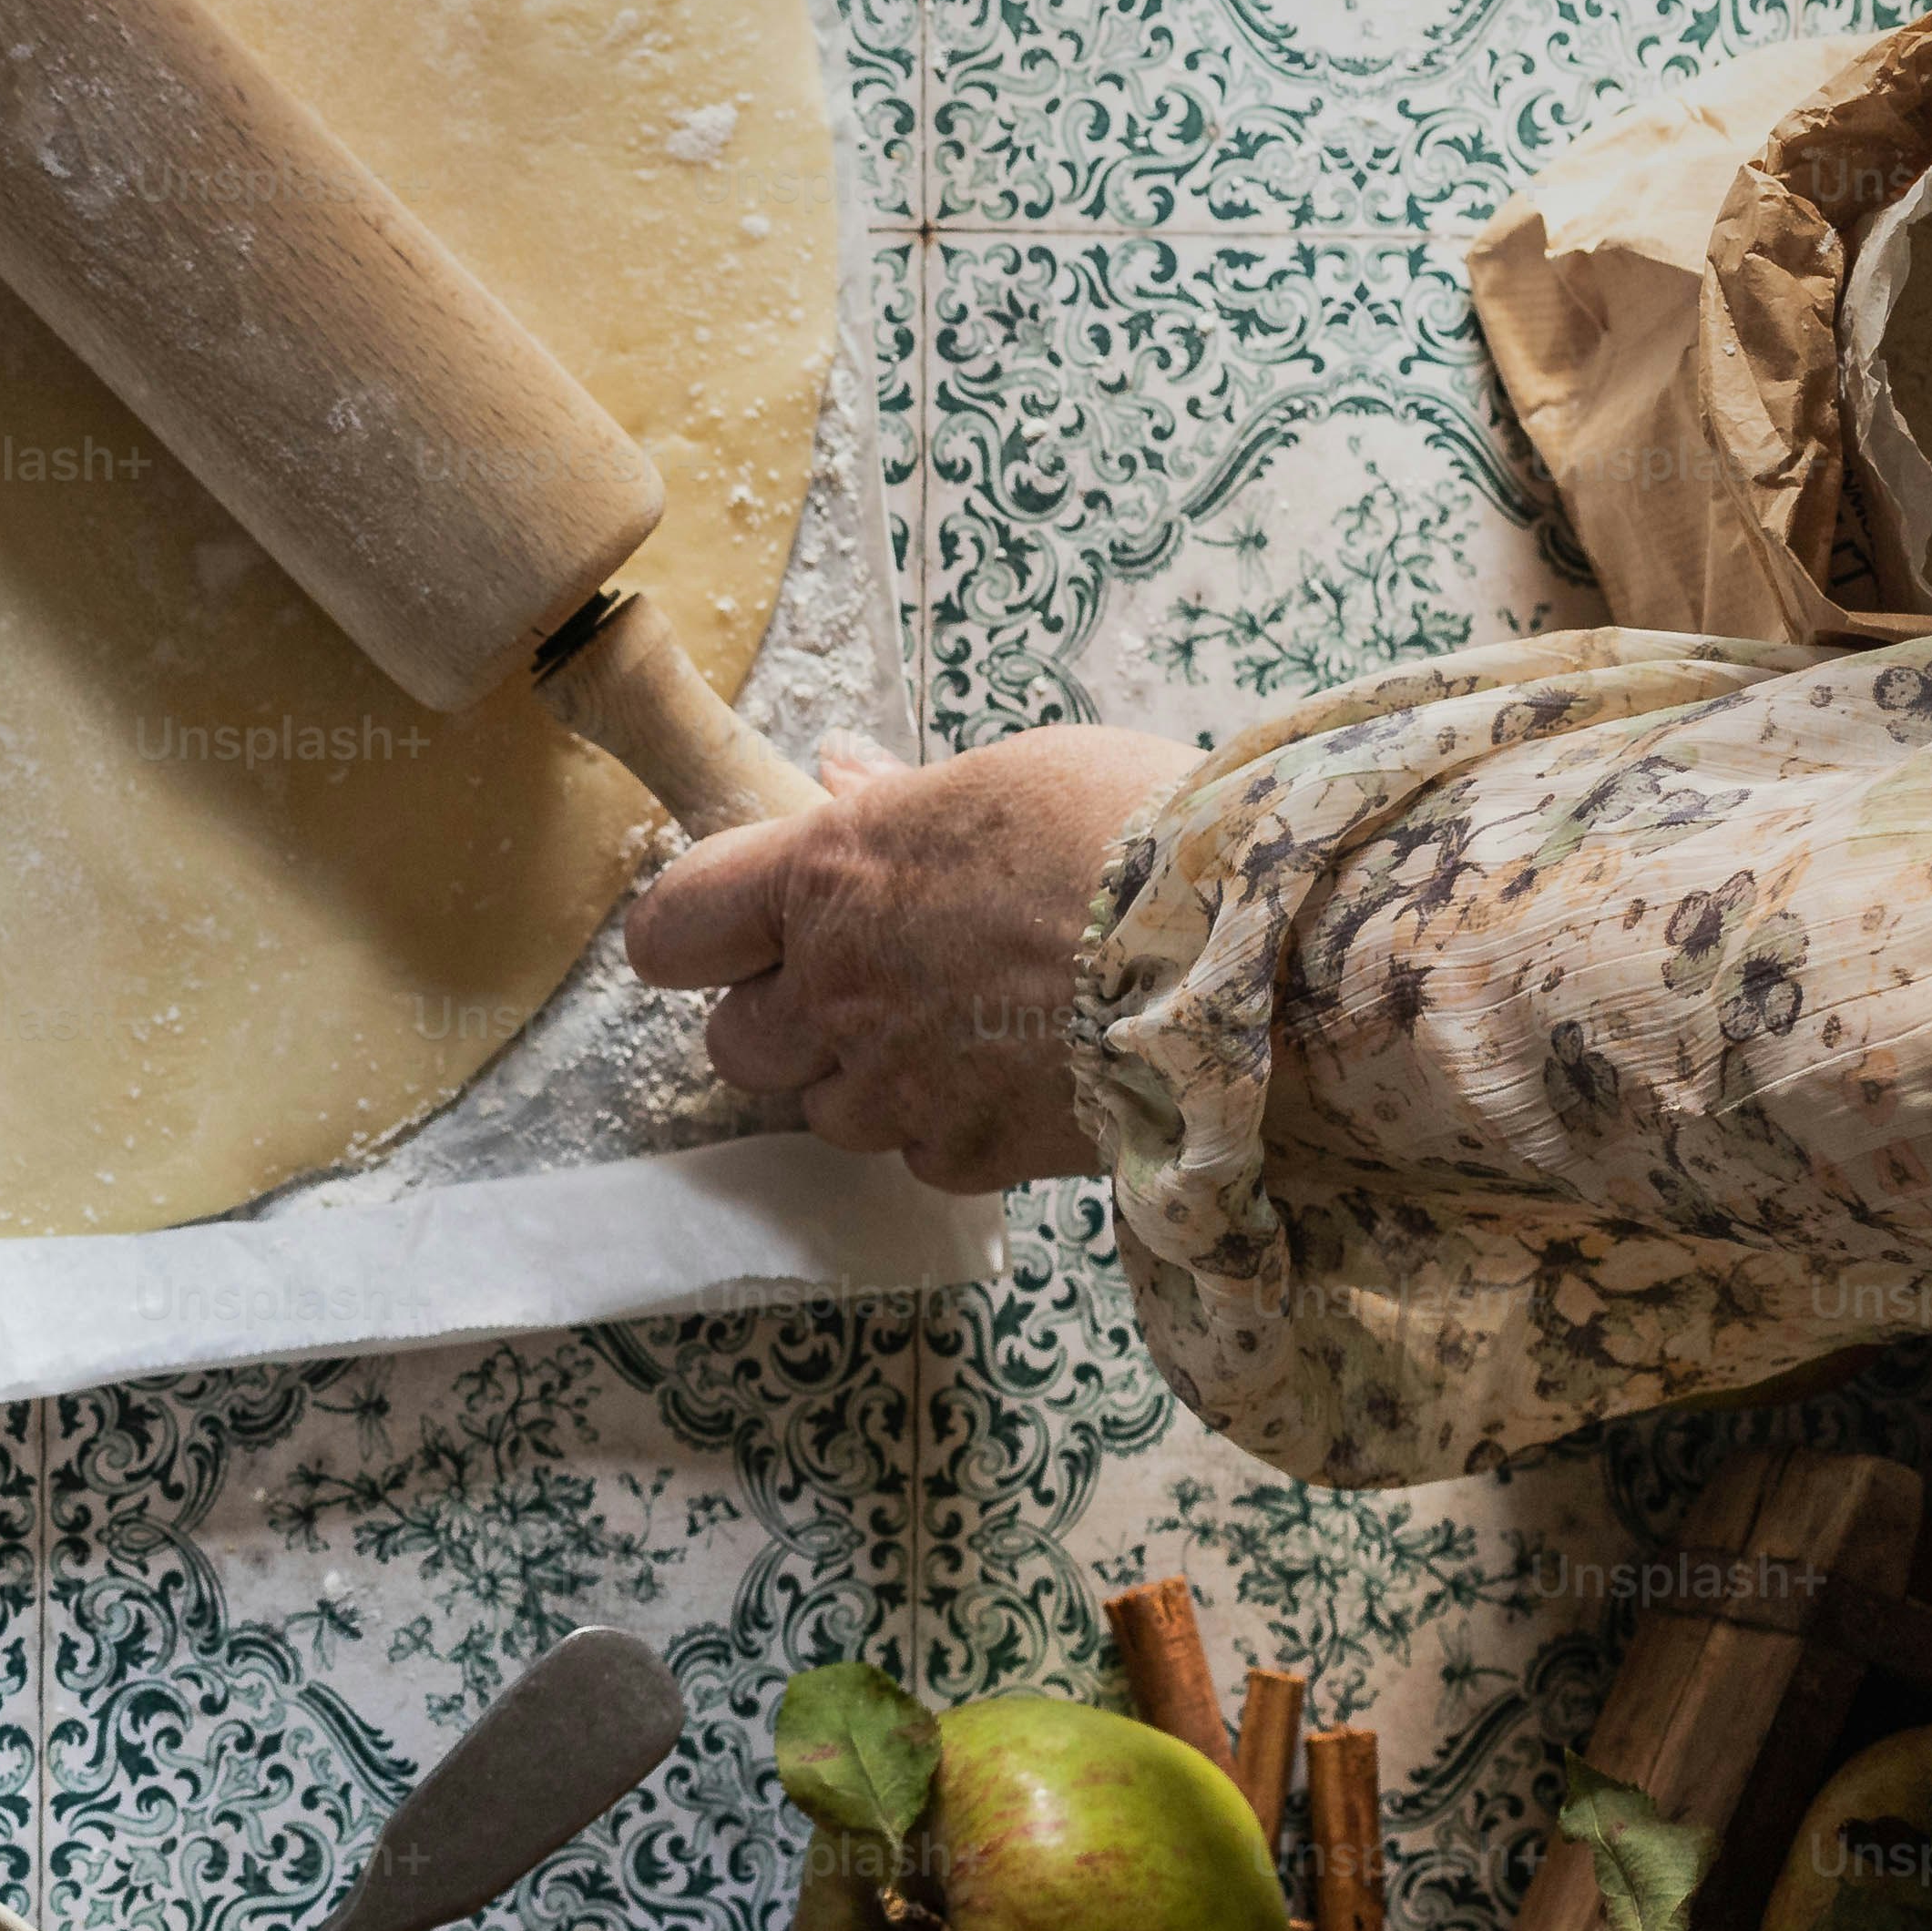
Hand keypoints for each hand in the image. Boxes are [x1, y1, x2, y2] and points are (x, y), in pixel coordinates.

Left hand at [618, 724, 1197, 1193]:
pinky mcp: (965, 1156)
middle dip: (783, 1020)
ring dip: (870, 1078)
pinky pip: (920, 1152)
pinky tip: (1025, 1074)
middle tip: (866, 983)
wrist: (1257, 950)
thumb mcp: (1006, 778)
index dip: (698, 933)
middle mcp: (838, 992)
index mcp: (829, 879)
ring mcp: (896, 1085)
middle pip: (735, 1041)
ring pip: (826, 1108)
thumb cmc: (1141, 834)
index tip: (738, 930)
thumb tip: (837, 774)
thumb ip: (895, 801)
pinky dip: (954, 1124)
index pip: (674, 926)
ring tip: (969, 1026)